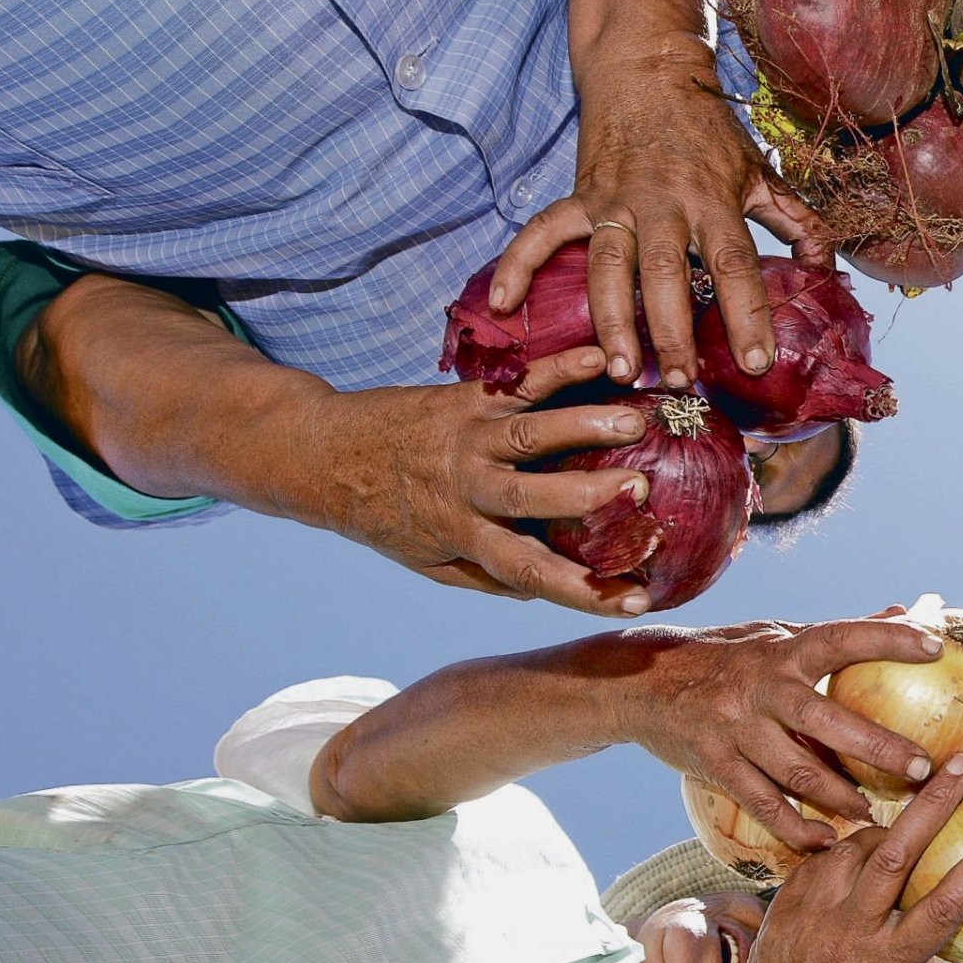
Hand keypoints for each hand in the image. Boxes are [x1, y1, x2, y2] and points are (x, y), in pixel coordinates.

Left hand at [301, 347, 657, 610]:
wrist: (321, 455)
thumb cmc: (384, 514)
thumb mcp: (427, 560)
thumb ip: (485, 577)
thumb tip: (543, 591)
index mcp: (462, 536)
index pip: (530, 572)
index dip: (583, 590)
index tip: (637, 603)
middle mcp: (466, 488)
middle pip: (532, 495)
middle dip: (588, 495)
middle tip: (641, 491)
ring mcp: (467, 439)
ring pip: (529, 433)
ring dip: (583, 425)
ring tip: (634, 419)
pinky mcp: (464, 398)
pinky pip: (518, 383)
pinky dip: (558, 368)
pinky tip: (598, 359)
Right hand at [485, 59, 826, 391]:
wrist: (649, 69)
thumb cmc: (707, 130)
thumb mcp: (758, 170)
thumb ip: (793, 220)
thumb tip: (826, 269)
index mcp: (713, 201)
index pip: (736, 266)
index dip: (749, 315)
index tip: (756, 363)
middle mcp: (664, 203)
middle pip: (667, 274)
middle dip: (672, 330)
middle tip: (680, 380)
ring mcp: (616, 200)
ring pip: (608, 265)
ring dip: (611, 318)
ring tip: (619, 369)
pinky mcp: (580, 195)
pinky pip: (542, 232)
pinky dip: (519, 265)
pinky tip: (504, 306)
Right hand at [600, 613, 946, 848]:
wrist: (642, 682)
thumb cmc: (726, 656)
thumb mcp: (775, 634)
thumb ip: (837, 631)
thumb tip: (903, 608)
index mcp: (782, 648)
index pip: (842, 638)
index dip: (887, 639)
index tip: (934, 648)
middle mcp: (760, 686)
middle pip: (826, 719)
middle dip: (878, 745)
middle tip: (923, 767)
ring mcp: (735, 727)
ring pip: (796, 770)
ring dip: (841, 797)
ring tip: (875, 813)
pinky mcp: (714, 763)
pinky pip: (761, 803)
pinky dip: (794, 828)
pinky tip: (824, 841)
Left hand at [713, 755, 962, 962]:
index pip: (949, 903)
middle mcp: (848, 937)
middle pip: (896, 853)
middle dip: (933, 801)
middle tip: (961, 764)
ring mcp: (809, 922)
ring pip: (853, 850)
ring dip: (885, 828)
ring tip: (909, 819)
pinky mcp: (780, 916)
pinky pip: (817, 864)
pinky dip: (843, 852)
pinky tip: (860, 852)